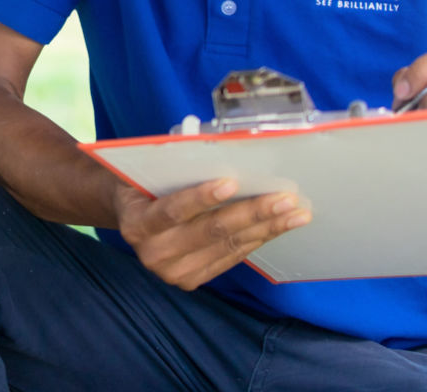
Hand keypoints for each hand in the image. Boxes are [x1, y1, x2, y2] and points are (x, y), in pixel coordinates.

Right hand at [113, 178, 310, 289]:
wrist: (130, 215)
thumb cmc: (145, 181)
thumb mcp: (151, 167)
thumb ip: (178, 160)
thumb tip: (222, 146)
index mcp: (138, 222)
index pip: (173, 210)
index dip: (202, 197)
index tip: (232, 182)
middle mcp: (154, 253)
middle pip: (211, 231)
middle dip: (253, 212)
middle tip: (285, 198)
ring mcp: (174, 271)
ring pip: (228, 246)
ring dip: (266, 228)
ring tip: (296, 213)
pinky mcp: (191, 280)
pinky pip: (232, 258)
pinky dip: (257, 240)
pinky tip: (278, 226)